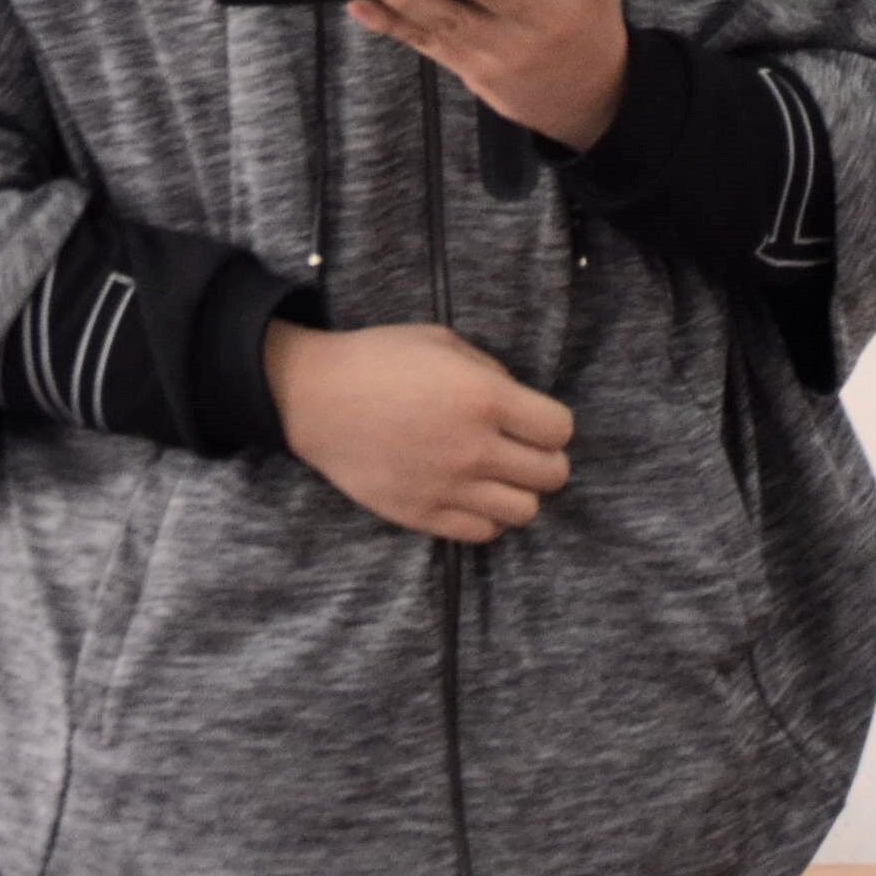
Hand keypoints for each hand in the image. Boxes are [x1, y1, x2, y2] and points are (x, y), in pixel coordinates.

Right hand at [265, 320, 575, 543]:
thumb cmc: (380, 359)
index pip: (559, 430)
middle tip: (520, 448)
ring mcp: (449, 487)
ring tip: (497, 475)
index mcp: (485, 398)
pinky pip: (482, 533)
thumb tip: (520, 404)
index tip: (534, 420)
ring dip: (519, 492)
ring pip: (525, 511)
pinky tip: (471, 494)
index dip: (552, 424)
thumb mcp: (444, 342)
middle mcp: (474, 448)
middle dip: (544, 459)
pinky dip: (487, 516)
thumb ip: (491, 373)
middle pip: (552, 474)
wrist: (316, 398)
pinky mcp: (422, 515)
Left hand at [353, 0, 630, 152]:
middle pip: (454, 16)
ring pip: (435, 34)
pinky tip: (365, 10)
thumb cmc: (590, 28)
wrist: (592, 100)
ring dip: (396, 10)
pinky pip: (428, 48)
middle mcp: (511, 41)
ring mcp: (487, 62)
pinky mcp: (471, 73)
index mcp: (542, 12)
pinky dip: (395, 30)